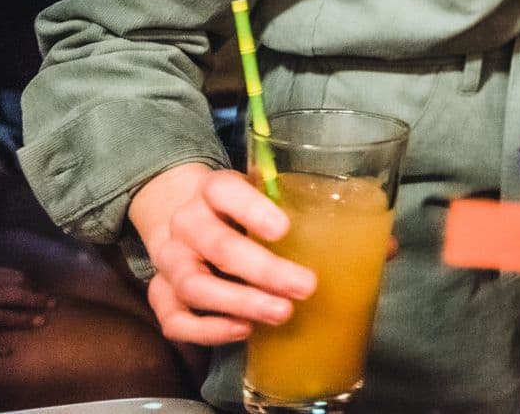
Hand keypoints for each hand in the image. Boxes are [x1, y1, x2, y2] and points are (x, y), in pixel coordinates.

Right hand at [0, 265, 53, 357]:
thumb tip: (8, 277)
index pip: (10, 277)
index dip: (27, 282)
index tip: (40, 286)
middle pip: (11, 295)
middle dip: (34, 298)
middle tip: (54, 302)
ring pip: (0, 316)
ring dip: (22, 319)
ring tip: (41, 321)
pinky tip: (7, 350)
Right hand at [128, 162, 314, 345]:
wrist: (180, 214)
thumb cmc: (236, 208)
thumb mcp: (260, 191)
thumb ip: (293, 205)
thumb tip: (359, 236)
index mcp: (212, 189)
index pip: (226, 192)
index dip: (254, 210)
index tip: (284, 229)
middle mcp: (185, 222)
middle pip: (219, 247)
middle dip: (264, 270)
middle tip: (304, 286)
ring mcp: (169, 260)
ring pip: (194, 286)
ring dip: (241, 303)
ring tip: (281, 312)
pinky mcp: (159, 293)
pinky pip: (175, 319)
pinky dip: (207, 330)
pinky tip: (243, 330)